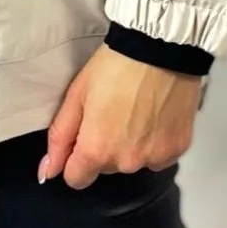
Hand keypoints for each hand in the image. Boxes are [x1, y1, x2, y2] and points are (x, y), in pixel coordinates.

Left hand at [38, 45, 202, 187]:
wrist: (160, 48)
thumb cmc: (116, 67)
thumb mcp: (77, 96)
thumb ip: (60, 138)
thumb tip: (49, 170)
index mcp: (96, 150)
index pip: (76, 179)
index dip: (75, 160)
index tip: (83, 138)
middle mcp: (126, 162)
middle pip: (106, 168)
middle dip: (105, 147)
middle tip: (112, 112)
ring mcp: (154, 157)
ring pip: (133, 163)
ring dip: (131, 146)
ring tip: (136, 111)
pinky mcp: (177, 149)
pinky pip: (159, 157)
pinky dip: (155, 142)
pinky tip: (155, 116)